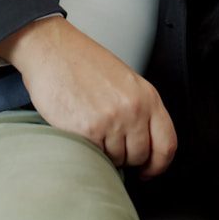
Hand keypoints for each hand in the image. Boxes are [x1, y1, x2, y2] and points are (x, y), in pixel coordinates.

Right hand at [0, 16, 176, 178]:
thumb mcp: (125, 81)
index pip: (167, 144)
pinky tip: (80, 130)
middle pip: (141, 156)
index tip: (149, 170)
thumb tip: (144, 144)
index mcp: (147, 96)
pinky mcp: (87, 130)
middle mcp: (133, 109)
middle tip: (111, 145)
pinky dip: (88, 150)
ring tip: (92, 131)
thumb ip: (139, 110)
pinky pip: (95, 156)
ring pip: (117, 160)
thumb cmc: (82, 62)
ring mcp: (111, 121)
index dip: (159, 164)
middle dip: (126, 158)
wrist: (51, 49)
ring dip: (105, 153)